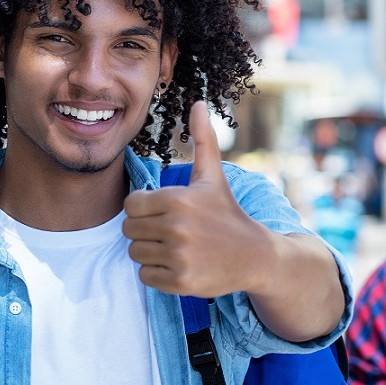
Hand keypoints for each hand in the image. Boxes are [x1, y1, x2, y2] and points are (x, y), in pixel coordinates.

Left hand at [123, 101, 274, 298]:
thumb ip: (201, 140)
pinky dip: (157, 273)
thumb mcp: (213, 176)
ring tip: (176, 247)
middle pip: (130, 230)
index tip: (163, 212)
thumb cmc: (227, 213)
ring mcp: (179, 256)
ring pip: (135, 254)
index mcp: (179, 199)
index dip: (143, 208)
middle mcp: (177, 228)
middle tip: (171, 231)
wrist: (256, 256)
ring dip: (150, 252)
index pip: (131, 205)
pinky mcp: (180, 282)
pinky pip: (145, 276)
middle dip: (146, 230)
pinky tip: (179, 264)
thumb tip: (198, 102)